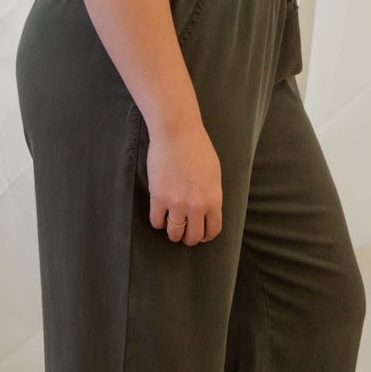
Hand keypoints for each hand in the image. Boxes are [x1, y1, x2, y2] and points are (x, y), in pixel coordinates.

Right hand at [147, 121, 222, 245]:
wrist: (177, 133)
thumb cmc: (198, 148)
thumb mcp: (214, 174)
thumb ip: (212, 195)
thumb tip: (207, 211)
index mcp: (213, 199)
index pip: (212, 230)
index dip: (206, 236)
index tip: (201, 234)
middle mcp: (196, 205)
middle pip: (193, 237)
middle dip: (189, 238)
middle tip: (185, 232)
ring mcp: (176, 203)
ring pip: (173, 233)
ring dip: (172, 233)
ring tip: (171, 226)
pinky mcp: (158, 197)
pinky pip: (156, 221)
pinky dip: (158, 222)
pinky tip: (160, 214)